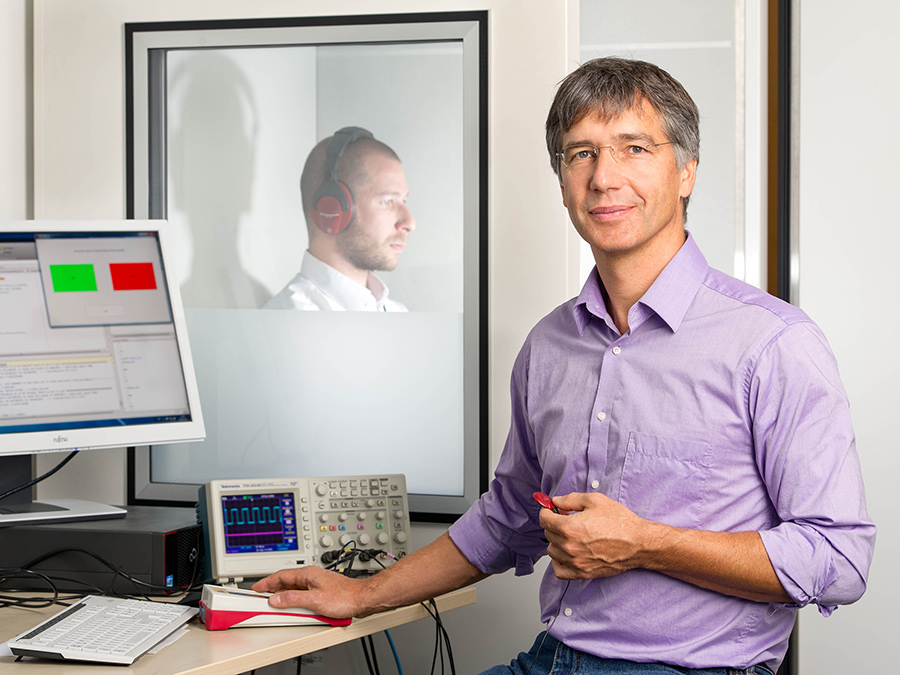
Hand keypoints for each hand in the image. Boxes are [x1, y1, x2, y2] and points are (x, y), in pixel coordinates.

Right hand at [251, 565, 369, 617]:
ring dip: (283, 594)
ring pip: (294, 588)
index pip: (281, 576)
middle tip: (261, 596)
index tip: (256, 588)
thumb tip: (275, 598)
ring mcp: (316, 583)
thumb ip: (292, 599)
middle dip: (272, 589)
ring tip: (274, 602)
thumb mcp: (314, 600)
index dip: (266, 582)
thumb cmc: (344, 597)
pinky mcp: (321, 591)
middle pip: (286, 581)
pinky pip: (302, 594)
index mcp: (307, 574)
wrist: (362, 599)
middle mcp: (311, 576)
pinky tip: (293, 606)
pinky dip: (294, 599)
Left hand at [539, 491, 656, 579]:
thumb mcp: (595, 500)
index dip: (546, 511)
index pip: (544, 519)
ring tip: (570, 536)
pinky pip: (558, 570)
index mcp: (570, 527)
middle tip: (566, 519)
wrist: (638, 543)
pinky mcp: (582, 573)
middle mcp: (569, 546)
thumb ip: (571, 499)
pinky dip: (559, 562)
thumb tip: (556, 501)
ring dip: (557, 542)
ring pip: (552, 551)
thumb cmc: (620, 522)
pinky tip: (567, 553)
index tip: (551, 510)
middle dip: (554, 524)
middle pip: (548, 534)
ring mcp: (575, 562)